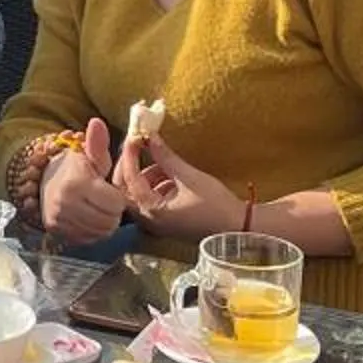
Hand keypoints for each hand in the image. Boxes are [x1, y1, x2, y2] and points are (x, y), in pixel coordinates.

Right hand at [37, 117, 127, 245]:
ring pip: (100, 233)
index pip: (115, 203)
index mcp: (76, 183)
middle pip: (109, 221)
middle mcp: (65, 203)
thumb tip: (97, 122)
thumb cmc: (74, 168)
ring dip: (104, 223)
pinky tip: (88, 219)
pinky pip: (87, 240)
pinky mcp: (57, 232)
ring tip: (98, 210)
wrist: (44, 181)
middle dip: (113, 213)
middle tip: (106, 202)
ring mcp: (59, 219)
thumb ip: (97, 144)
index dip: (117, 198)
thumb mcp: (88, 155)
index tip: (110, 190)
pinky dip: (92, 232)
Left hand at [117, 133, 251, 243]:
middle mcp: (148, 219)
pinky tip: (170, 172)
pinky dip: (156, 182)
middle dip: (131, 165)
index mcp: (152, 211)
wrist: (237, 227)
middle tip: (139, 145)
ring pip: (138, 191)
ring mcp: (155, 220)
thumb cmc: (215, 205)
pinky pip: (150, 196)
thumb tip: (149, 136)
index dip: (130, 156)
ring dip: (146, 172)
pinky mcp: (164, 218)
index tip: (134, 137)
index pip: (129, 179)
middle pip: (126, 188)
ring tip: (162, 159)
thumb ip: (165, 156)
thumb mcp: (188, 176)